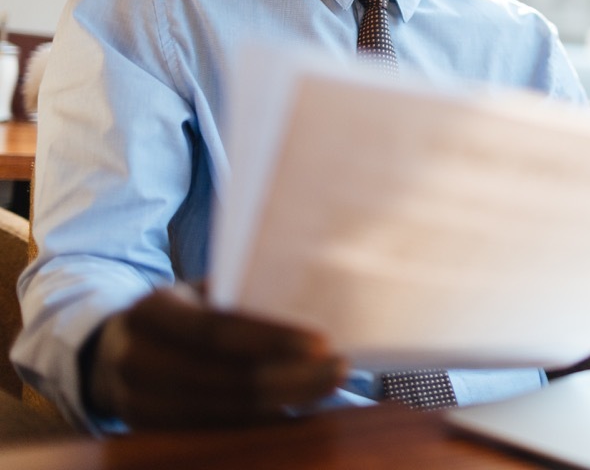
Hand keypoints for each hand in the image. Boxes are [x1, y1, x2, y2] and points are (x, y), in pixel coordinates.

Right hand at [86, 286, 346, 427]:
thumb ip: (237, 295)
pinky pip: (217, 430)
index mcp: (151, 312)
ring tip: (328, 386)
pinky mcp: (151, 433)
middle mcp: (138, 359)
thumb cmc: (177, 313)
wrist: (111, 353)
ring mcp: (139, 403)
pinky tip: (298, 409)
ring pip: (226, 411)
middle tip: (341, 368)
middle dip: (292, 378)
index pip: (218, 330)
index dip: (272, 339)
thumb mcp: (194, 293)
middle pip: (227, 378)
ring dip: (286, 402)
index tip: (322, 342)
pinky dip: (263, 421)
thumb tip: (313, 296)